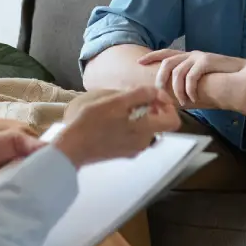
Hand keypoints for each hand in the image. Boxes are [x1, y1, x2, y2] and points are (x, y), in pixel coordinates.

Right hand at [54, 87, 179, 167]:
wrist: (71, 148)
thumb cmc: (91, 122)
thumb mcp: (116, 101)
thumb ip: (141, 95)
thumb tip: (158, 93)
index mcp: (145, 130)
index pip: (173, 120)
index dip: (167, 105)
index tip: (153, 96)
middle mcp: (143, 143)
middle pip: (159, 123)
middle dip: (151, 108)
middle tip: (134, 98)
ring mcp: (133, 150)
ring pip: (145, 128)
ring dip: (139, 115)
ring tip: (120, 107)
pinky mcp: (122, 153)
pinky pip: (134, 135)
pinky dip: (130, 125)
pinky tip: (112, 119)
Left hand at [140, 48, 245, 108]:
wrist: (240, 77)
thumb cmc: (218, 83)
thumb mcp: (197, 83)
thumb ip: (184, 86)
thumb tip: (168, 99)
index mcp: (187, 58)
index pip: (165, 54)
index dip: (152, 56)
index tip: (139, 62)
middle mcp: (191, 55)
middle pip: (167, 62)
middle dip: (160, 78)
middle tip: (160, 92)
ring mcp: (199, 57)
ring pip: (178, 71)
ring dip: (177, 89)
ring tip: (183, 101)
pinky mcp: (207, 61)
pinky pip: (191, 76)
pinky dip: (189, 89)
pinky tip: (193, 98)